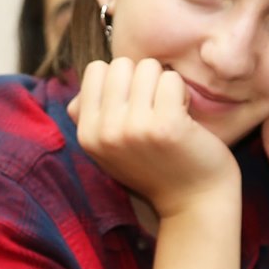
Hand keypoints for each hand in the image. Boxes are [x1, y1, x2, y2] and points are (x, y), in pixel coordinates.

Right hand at [66, 57, 237, 218]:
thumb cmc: (155, 170)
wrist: (193, 204)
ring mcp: (134, 128)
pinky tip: (185, 118)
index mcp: (87, 134)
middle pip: (121, 64)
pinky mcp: (166, 125)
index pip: (96, 70)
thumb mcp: (110, 151)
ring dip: (164, 85)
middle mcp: (105, 132)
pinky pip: (171, 79)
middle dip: (143, 79)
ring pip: (148, 67)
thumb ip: (89, 121)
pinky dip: (182, 94)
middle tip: (155, 109)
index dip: (121, 81)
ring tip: (170, 114)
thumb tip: (75, 99)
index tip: (135, 107)